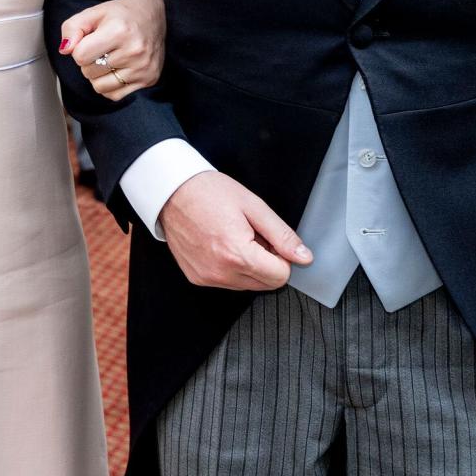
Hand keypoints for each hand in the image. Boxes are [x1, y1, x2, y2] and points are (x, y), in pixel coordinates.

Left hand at [59, 0, 164, 100]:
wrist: (152, 14)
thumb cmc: (120, 14)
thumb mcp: (93, 13)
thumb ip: (72, 28)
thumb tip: (64, 50)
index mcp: (119, 30)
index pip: (80, 56)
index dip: (79, 49)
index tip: (89, 41)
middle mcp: (134, 50)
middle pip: (88, 72)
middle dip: (89, 61)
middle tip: (102, 48)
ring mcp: (143, 67)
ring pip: (100, 87)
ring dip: (98, 76)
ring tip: (109, 59)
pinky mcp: (149, 79)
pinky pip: (115, 95)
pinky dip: (110, 85)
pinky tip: (118, 69)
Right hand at [159, 170, 311, 290]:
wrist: (171, 190)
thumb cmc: (209, 192)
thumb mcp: (253, 205)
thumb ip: (281, 234)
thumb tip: (304, 257)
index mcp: (237, 254)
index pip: (280, 276)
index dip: (281, 256)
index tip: (268, 238)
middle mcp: (220, 273)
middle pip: (265, 284)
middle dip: (266, 262)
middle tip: (250, 234)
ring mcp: (206, 278)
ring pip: (247, 285)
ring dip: (248, 266)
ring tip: (233, 236)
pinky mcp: (196, 278)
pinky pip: (227, 282)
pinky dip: (230, 267)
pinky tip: (220, 244)